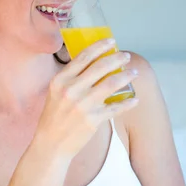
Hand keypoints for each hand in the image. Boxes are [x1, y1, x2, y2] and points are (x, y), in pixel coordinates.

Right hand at [34, 38, 138, 160]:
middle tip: (126, 56)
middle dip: (117, 59)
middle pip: (100, 67)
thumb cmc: (54, 117)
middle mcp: (71, 90)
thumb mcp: (56, 92)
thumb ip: (71, 78)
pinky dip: (127, 103)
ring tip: (133, 73)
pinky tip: (135, 99)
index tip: (111, 42)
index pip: (84, 57)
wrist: (51, 144)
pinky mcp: (93, 119)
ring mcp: (83, 104)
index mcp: (60, 80)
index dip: (100, 46)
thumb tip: (94, 63)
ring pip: (111, 84)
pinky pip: (115, 107)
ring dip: (126, 76)